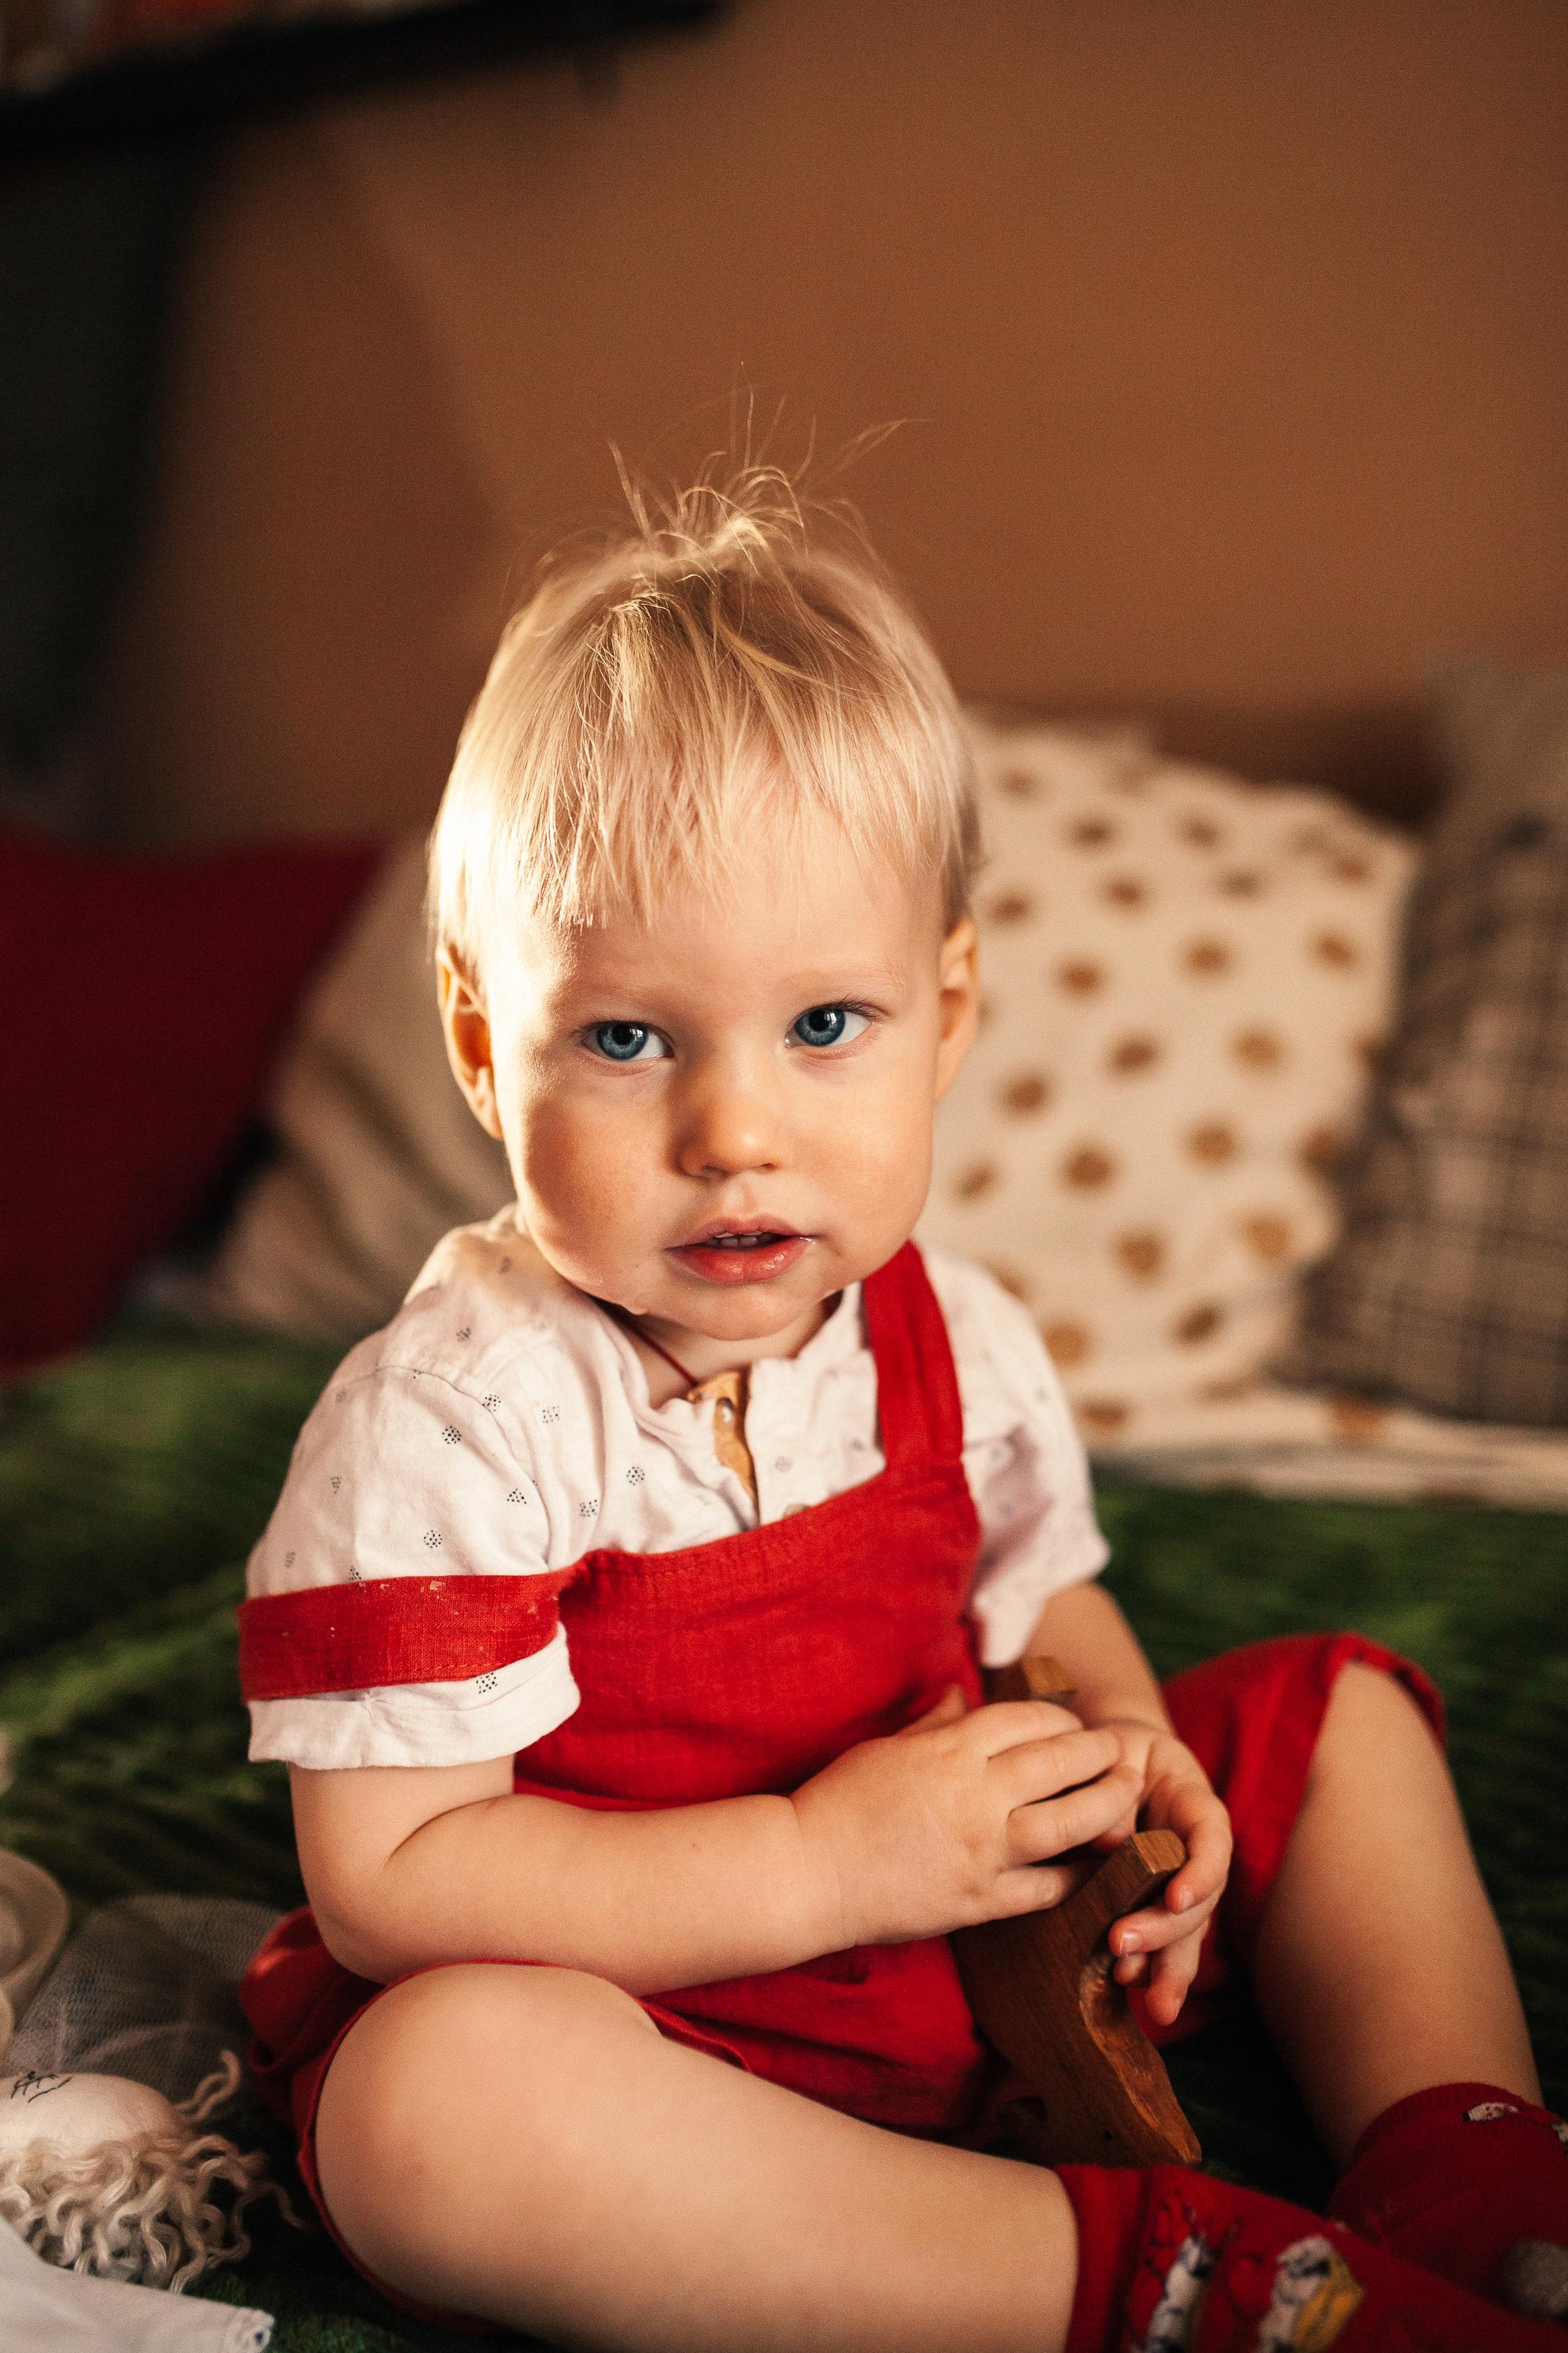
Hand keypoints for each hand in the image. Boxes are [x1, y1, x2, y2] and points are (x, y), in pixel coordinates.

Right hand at [790, 1685, 1144, 1951]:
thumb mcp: (888, 1748)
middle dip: (1101, 1754)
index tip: (1077, 1725)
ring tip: (1129, 1799)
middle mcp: (974, 1794)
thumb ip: (937, 1723)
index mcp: (950, 1749)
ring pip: (1070, 1823)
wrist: (808, 1872)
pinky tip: (1094, 1867)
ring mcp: (981, 1850)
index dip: (1064, 1719)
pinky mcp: (978, 1900)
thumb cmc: (839, 1802)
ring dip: (1109, 1807)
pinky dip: (1076, 1874)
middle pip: (1061, 1762)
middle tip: (1124, 1754)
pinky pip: (1046, 1887)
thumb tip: (964, 1692)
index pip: (1028, 1719)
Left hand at [1091, 1718, 1232, 2028]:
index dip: (1201, 1871)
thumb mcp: (1113, 1755)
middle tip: (1122, 1945)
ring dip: (1168, 1966)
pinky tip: (1131, 1987)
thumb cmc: (1114, 1752)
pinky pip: (1159, 1939)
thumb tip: (1110, 1843)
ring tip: (1152, 2000)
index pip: (1213, 1838)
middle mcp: (1195, 1851)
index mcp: (1194, 1805)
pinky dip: (1148, 1965)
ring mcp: (1180, 1882)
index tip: (1176, 1898)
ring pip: (1187, 1931)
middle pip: (1200, 1899)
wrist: (1109, 1760)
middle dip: (1166, 1930)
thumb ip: (1113, 1797)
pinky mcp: (1154, 1904)